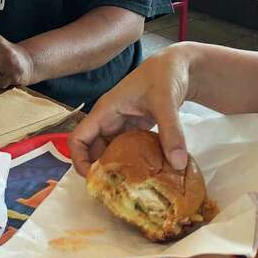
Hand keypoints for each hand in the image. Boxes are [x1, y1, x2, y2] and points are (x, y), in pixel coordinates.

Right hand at [69, 45, 192, 176]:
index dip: (80, 161)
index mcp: (105, 111)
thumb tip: (177, 164)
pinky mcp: (136, 129)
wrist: (179, 65)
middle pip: (94, 151)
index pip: (78, 139)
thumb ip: (172, 132)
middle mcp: (110, 120)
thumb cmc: (165, 75)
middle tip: (116, 193)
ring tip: (131, 189)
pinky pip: (128, 150)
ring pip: (112, 153)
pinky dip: (134, 163)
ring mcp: (123, 125)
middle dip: (101, 171)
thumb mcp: (166, 101)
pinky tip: (148, 175)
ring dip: (118, 169)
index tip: (95, 180)